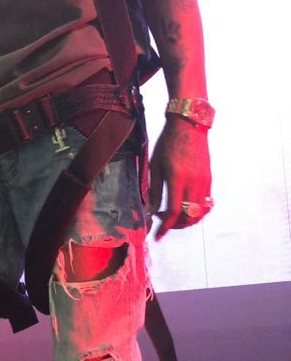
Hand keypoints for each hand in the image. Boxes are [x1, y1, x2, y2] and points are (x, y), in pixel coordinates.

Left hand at [149, 116, 212, 239]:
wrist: (190, 125)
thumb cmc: (168, 143)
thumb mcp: (155, 165)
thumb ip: (153, 189)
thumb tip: (151, 210)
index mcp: (177, 178)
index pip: (174, 211)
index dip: (165, 227)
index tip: (158, 235)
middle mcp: (194, 182)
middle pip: (189, 216)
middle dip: (176, 225)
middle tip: (164, 224)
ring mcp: (205, 182)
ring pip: (200, 212)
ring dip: (187, 220)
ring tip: (175, 218)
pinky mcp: (209, 179)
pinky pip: (206, 203)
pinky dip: (196, 212)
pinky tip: (186, 208)